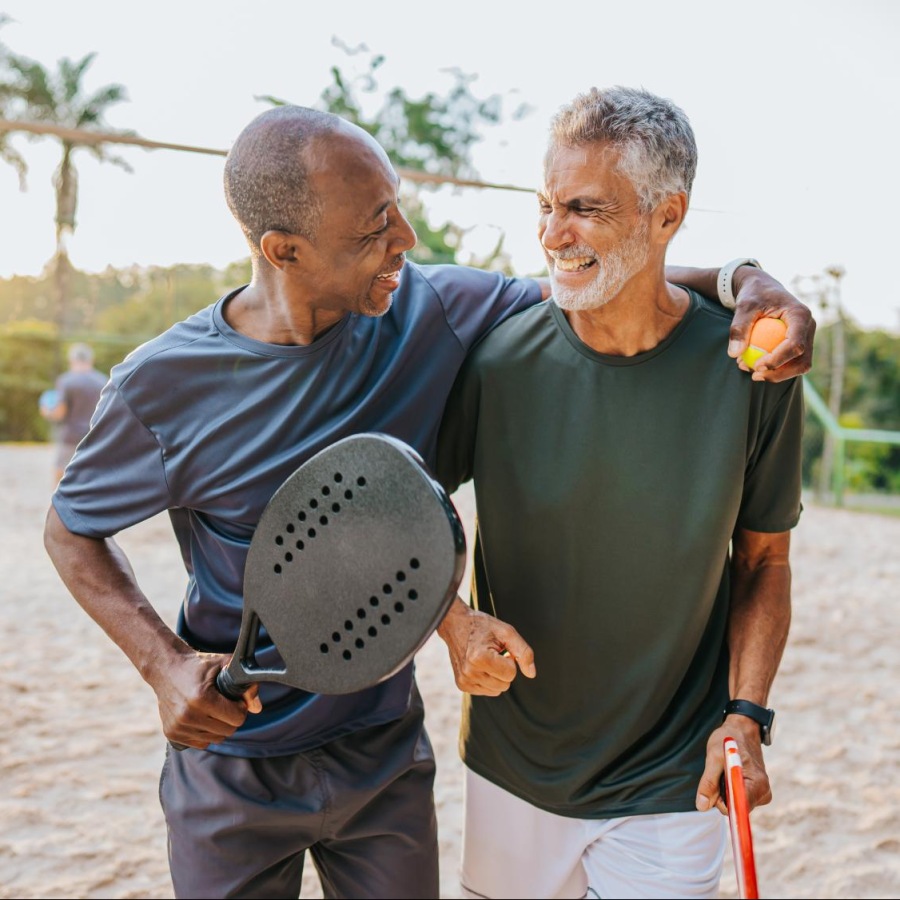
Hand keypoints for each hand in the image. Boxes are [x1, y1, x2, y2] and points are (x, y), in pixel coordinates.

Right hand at [151, 650, 261, 748]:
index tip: (235, 700)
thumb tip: (257, 708)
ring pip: (215, 739)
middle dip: (231, 718)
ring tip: (213, 710)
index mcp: (201, 698)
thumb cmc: (198, 665)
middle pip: (227, 731)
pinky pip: (201, 743)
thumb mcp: (224, 666)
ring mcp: (178, 726)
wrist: (166, 668)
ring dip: (219, 727)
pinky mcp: (171, 734)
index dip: (240, 708)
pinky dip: (206, 733)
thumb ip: (245, 686)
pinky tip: (203, 718)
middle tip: (226, 705)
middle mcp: (188, 715)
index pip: (236, 719)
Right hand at [437, 596, 535, 695]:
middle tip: (494, 653)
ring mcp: (464, 681)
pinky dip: (488, 680)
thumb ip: (523, 651)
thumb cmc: (483, 626)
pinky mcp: (461, 685)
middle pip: (505, 685)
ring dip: (496, 676)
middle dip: (504, 669)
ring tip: (487, 659)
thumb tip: (531, 674)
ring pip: (497, 691)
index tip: (500, 648)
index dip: (510, 659)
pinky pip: (486, 691)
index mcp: (479, 658)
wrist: (455, 624)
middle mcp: (469, 672)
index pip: (511, 674)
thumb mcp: (507, 632)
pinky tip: (480, 666)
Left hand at [695, 716, 771, 814]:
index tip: (713, 793)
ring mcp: (762, 793)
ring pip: (735, 803)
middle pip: (736, 807)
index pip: (738, 809)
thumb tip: (702, 806)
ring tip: (725, 770)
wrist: (742, 729)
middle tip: (719, 773)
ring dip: (725, 790)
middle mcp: (764, 792)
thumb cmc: (729, 740)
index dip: (722, 803)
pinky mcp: (757, 791)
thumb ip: (708, 783)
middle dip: (722, 795)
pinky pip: (738, 797)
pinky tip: (730, 774)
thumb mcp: (714, 757)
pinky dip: (730, 788)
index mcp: (756, 785)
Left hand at [728, 267, 815, 381]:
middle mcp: (808, 327)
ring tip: (750, 370)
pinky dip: (775, 369)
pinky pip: (791, 363)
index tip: (757, 366)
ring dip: (777, 374)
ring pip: (799, 365)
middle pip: (802, 360)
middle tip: (754, 375)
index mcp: (800, 315)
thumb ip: (739, 328)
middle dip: (780, 373)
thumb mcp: (743, 306)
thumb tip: (734, 354)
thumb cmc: (754, 295)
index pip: (795, 344)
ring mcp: (806, 337)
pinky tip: (753, 366)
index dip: (778, 359)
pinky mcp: (799, 343)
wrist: (762, 288)